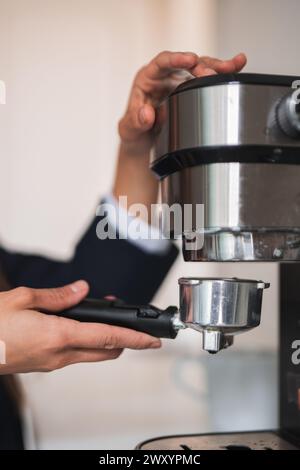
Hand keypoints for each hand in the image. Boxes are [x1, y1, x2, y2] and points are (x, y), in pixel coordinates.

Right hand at [0, 281, 160, 373]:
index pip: (108, 337)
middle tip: (129, 322)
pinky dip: (87, 341)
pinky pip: (76, 355)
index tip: (152, 340)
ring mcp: (52, 364)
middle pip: (106, 351)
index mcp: (58, 336)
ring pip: (91, 354)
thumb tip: (81, 289)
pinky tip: (80, 325)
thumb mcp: (23, 299)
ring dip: (104, 338)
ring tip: (103, 316)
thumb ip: (58, 295)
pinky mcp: (45, 365)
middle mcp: (59, 355)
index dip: (135, 339)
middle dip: (124, 339)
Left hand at [118, 51, 246, 153]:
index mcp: (147, 78)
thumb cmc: (134, 131)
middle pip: (186, 64)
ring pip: (200, 68)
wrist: (143, 140)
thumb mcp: (129, 129)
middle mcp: (164, 75)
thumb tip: (147, 114)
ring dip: (218, 67)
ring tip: (235, 65)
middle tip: (215, 73)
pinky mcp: (190, 90)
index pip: (162, 62)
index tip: (191, 59)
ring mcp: (179, 82)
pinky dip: (221, 74)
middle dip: (203, 65)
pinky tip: (238, 67)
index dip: (177, 58)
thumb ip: (135, 121)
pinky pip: (206, 79)